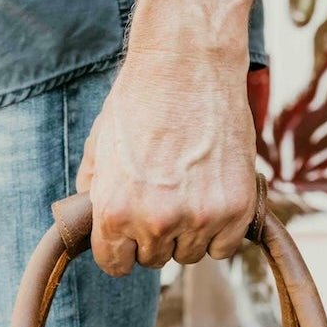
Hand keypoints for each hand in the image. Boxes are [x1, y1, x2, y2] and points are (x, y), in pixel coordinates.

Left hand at [77, 0, 256, 276]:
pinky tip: (212, 196)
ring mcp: (199, 218)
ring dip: (188, 232)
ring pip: (190, 255)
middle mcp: (156, 222)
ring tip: (187, 188)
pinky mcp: (235, 210)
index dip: (121, 248)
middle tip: (163, 195)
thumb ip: (93, 196)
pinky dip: (220, 230)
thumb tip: (91, 228)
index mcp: (114, 213)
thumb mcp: (99, 149)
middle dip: (154, 235)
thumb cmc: (140, 99)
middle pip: (154, 260)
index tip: (129, 235)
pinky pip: (223, 248)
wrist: (189, 61)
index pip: (115, 265)